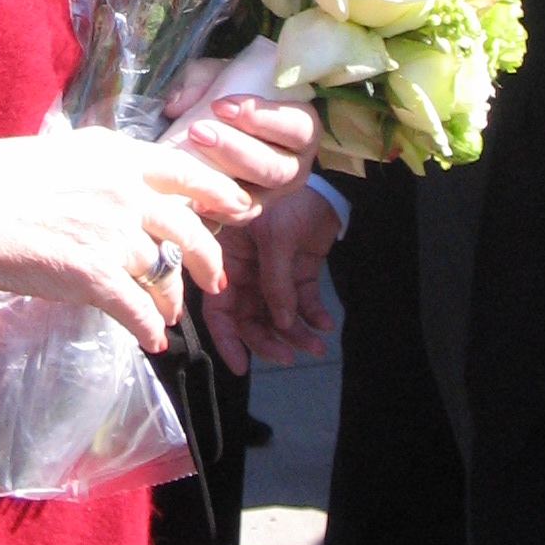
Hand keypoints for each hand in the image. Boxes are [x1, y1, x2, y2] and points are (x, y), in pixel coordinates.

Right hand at [0, 127, 261, 356]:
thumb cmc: (2, 178)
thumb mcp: (64, 151)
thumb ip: (107, 165)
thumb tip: (133, 176)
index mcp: (120, 157)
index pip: (188, 171)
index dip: (220, 191)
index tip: (239, 206)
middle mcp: (126, 193)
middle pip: (190, 227)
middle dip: (210, 257)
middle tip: (217, 277)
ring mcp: (113, 235)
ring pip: (164, 273)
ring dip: (171, 299)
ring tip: (169, 314)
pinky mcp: (95, 277)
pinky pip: (138, 310)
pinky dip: (149, 329)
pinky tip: (152, 341)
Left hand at [164, 56, 318, 207]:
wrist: (226, 125)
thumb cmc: (233, 92)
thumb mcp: (222, 74)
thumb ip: (202, 79)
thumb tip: (177, 104)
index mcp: (302, 128)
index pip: (296, 126)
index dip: (260, 117)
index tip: (219, 105)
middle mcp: (295, 165)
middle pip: (274, 167)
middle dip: (234, 149)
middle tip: (198, 131)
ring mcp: (273, 193)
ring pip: (256, 195)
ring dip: (222, 179)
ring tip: (190, 163)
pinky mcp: (251, 210)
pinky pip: (238, 218)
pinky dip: (217, 212)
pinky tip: (194, 201)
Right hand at [200, 178, 339, 374]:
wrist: (324, 178)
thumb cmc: (287, 198)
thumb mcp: (275, 237)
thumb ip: (275, 281)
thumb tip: (281, 323)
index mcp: (228, 260)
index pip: (219, 308)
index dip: (227, 339)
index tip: (242, 366)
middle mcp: (246, 271)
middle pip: (250, 318)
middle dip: (268, 341)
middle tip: (290, 356)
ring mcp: (272, 273)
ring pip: (278, 315)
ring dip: (295, 333)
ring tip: (318, 345)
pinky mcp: (299, 271)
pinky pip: (303, 302)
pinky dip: (313, 315)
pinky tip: (325, 324)